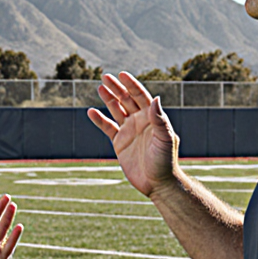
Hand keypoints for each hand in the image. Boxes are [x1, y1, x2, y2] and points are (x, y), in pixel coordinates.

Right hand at [87, 72, 179, 197]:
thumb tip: (156, 98)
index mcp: (152, 117)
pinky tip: (91, 111)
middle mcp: (140, 121)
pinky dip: (99, 119)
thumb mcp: (165, 139)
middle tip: (105, 76)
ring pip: (116, 110)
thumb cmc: (166, 161)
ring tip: (100, 88)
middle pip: (126, 100)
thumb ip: (159, 119)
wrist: (157, 183)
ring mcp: (129, 131)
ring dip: (108, 99)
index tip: (122, 74)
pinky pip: (107, 127)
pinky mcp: (119, 143)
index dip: (131, 85)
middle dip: (117, 88)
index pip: (140, 96)